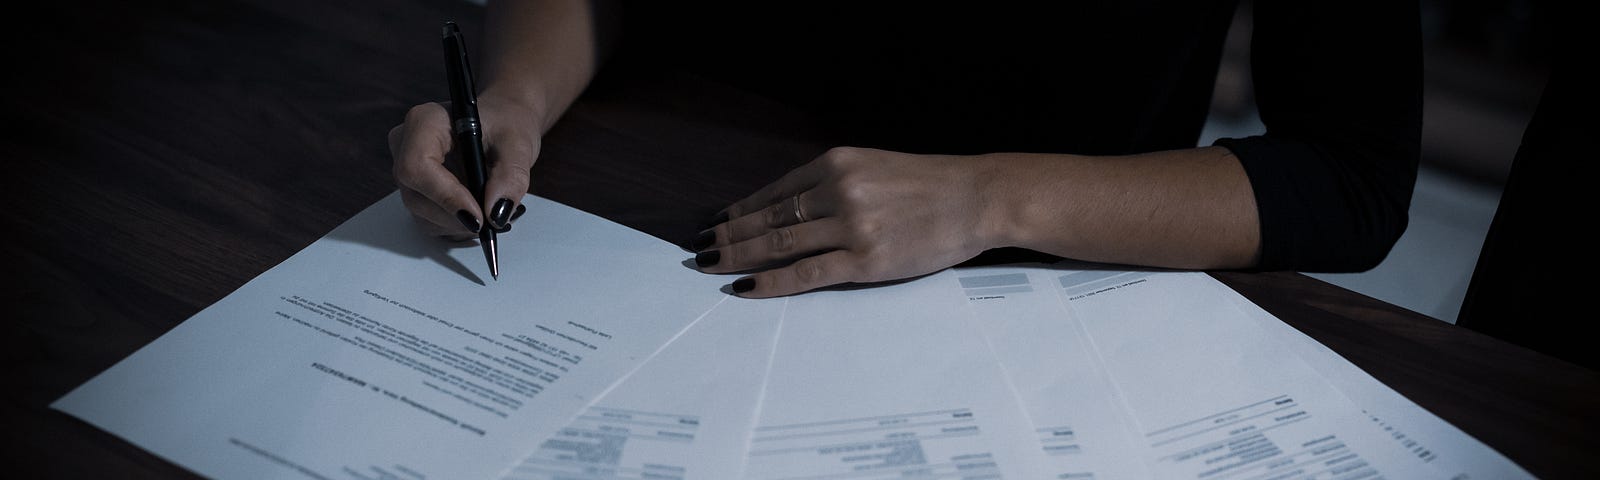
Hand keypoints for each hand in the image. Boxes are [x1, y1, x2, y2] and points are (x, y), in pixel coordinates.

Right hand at [388, 95, 541, 240]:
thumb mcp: (518, 145)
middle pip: (416, 196)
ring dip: (459, 224)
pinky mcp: (416, 191)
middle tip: (493, 219)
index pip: (417, 166)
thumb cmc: (506, 124)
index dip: (446, 196)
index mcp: (425, 121)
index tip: (478, 216)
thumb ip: (510, 177)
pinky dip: (457, 226)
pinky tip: (479, 212)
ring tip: (491, 212)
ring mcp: (408, 171)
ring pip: (422, 214)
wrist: (504, 126)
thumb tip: (495, 213)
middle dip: (457, 216)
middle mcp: (406, 145)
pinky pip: (428, 220)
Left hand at [693, 147, 1003, 296]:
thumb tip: (786, 211)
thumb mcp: (873, 168)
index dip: (739, 210)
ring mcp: (850, 226)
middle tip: (698, 250)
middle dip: (728, 236)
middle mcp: (838, 190)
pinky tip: (746, 287)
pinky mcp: (865, 260)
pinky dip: (770, 282)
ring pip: (778, 245)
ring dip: (739, 257)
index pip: (774, 192)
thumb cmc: (929, 186)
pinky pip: (805, 274)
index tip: (716, 223)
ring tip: (711, 267)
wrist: (976, 199)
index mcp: (836, 163)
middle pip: (767, 218)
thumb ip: (833, 185)